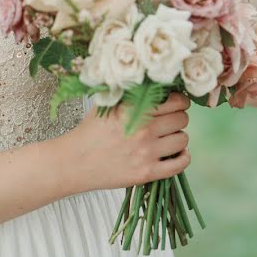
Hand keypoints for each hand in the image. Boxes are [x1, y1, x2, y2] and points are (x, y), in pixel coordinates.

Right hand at [59, 92, 191, 192]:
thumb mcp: (109, 103)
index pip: (176, 101)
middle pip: (182, 119)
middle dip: (178, 119)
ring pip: (183, 140)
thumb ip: (133, 93)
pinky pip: (181, 164)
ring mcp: (146, 152)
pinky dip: (183, 158)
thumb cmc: (91, 131)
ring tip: (167, 138)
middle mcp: (143, 129)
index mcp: (135, 109)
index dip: (179, 102)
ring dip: (178, 138)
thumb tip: (160, 83)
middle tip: (168, 122)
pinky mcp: (146, 173)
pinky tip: (174, 154)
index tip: (175, 104)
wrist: (73, 162)